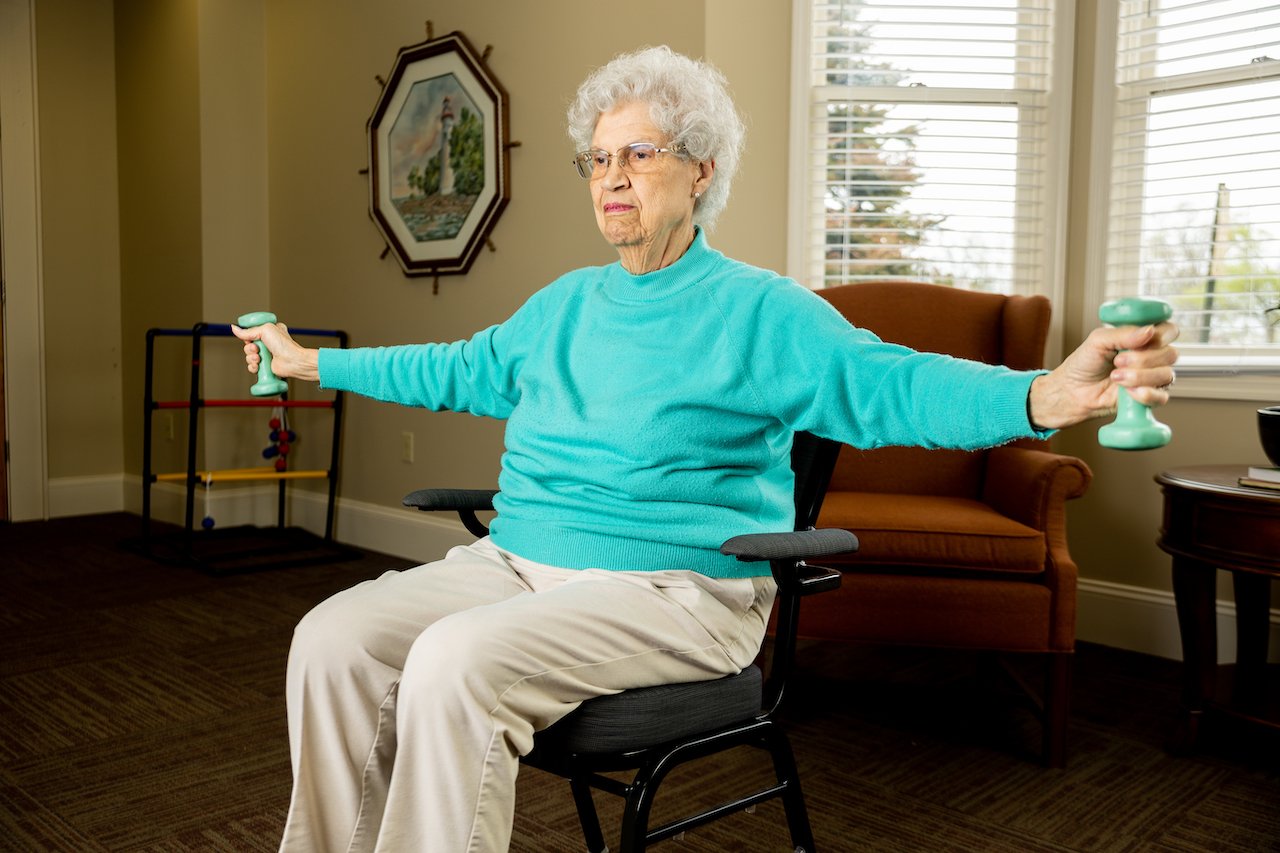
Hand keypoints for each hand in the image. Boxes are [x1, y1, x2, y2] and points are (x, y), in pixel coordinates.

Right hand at [231, 321, 320, 382]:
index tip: (251, 337)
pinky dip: (253, 366)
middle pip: (248, 345)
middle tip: (257, 348)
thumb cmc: (285, 345)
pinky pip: (252, 366)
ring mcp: (266, 354)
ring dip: (251, 358)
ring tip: (259, 358)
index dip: (249, 335)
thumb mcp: (265, 330)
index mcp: (269, 331)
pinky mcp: (265, 365)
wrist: (292, 361)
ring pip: (248, 356)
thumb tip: (235, 328)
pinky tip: (259, 365)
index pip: (251, 332)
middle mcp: (267, 343)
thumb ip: (248, 331)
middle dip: (250, 348)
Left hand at [1028, 322, 1178, 430]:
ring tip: (1116, 377)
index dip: (1161, 335)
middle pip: (1170, 354)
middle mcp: (1152, 357)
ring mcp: (1152, 378)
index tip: (1141, 340)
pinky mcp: (1148, 398)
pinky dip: (1145, 394)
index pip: (1169, 331)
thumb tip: (1149, 331)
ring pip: (1166, 375)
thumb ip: (1123, 334)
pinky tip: (1129, 392)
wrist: (1072, 391)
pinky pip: (1161, 397)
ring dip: (1140, 376)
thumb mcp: (1098, 341)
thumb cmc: (1084, 363)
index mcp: (1143, 338)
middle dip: (1143, 358)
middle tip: (1118, 361)